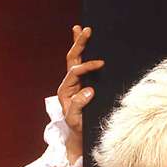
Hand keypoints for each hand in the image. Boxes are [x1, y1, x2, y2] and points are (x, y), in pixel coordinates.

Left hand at [57, 25, 103, 162]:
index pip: (75, 72)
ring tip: (80, 28)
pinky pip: (82, 66)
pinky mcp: (83, 84)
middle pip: (72, 60)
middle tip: (86, 29)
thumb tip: (88, 90)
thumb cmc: (78, 129)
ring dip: (78, 44)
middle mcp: (69, 85)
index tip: (101, 64)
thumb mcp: (76, 119)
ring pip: (75, 60)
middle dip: (78, 44)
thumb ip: (79, 106)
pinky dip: (83, 53)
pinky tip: (86, 41)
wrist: (80, 137)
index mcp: (65, 91)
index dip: (87, 66)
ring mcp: (75, 83)